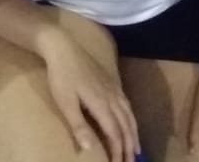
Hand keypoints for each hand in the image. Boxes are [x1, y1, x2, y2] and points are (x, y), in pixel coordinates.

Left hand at [34, 24, 138, 161]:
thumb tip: (89, 149)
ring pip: (129, 114)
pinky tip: (130, 121)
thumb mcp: (66, 103)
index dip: (118, 150)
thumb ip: (79, 126)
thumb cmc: (61, 77)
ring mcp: (113, 88)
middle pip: (126, 125)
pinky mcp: (111, 82)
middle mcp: (112, 97)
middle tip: (133, 161)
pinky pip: (127, 104)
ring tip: (136, 147)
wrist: (63, 49)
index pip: (115, 133)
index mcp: (102, 104)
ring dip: (134, 133)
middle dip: (130, 145)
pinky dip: (131, 118)